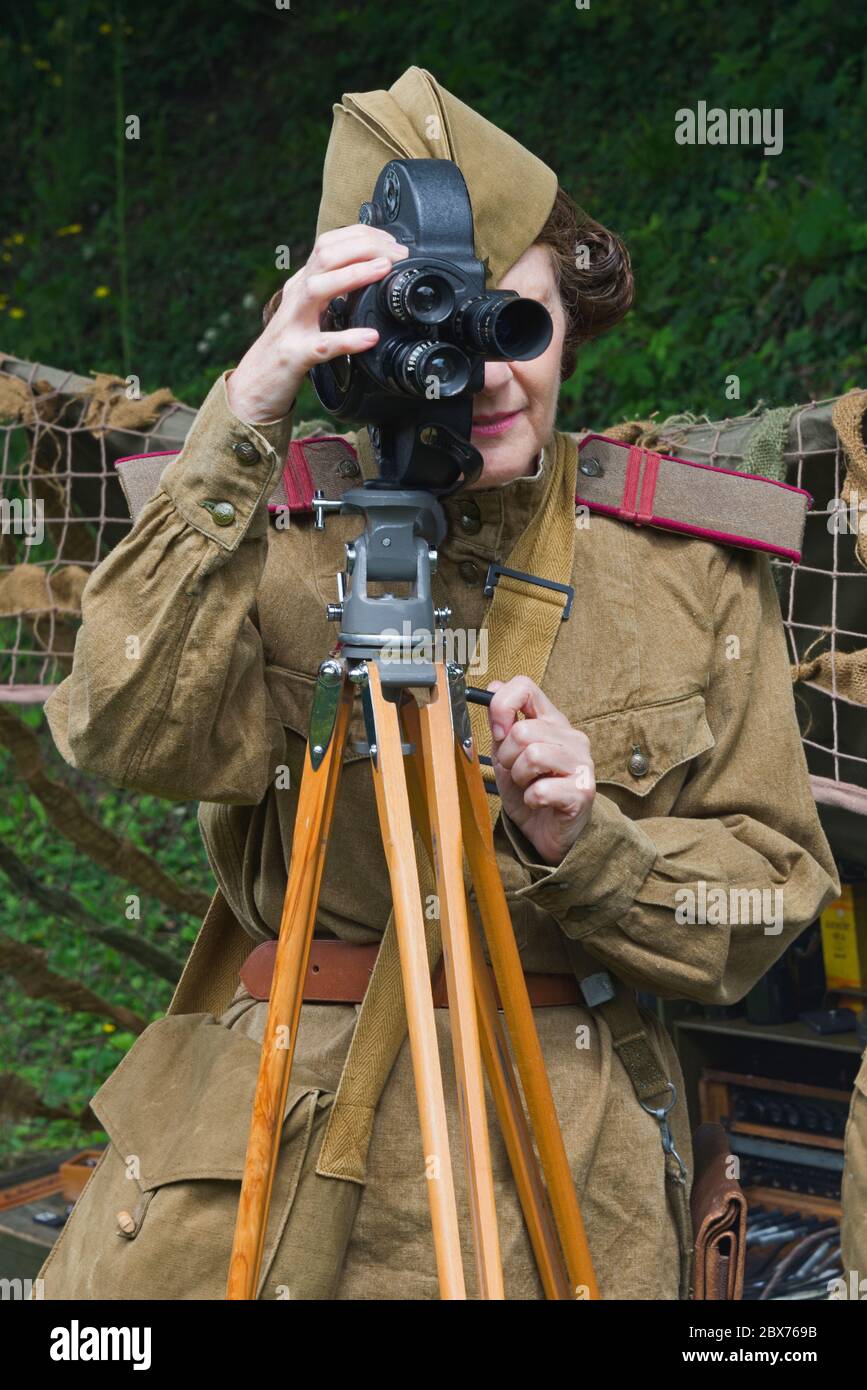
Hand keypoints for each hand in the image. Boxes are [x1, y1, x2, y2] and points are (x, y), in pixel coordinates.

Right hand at [225, 225, 409, 423]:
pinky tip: (369, 337)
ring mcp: (294, 325)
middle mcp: (297, 297)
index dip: (361, 236)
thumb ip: (332, 291)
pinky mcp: (296, 355)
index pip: (328, 244)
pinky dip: (347, 339)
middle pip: (325, 255)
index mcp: (302, 285)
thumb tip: (368, 275)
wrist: (256, 382)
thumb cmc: (289, 347)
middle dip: (363, 246)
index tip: (391, 241)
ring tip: (383, 269)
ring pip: (318, 288)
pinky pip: (322, 345)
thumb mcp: (310, 310)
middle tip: (396, 252)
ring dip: (353, 274)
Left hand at [486, 676, 595, 865]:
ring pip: (533, 756)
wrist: (548, 833)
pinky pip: (541, 789)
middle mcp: (571, 737)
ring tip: (527, 786)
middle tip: (515, 772)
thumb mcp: (508, 754)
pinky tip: (538, 802)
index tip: (497, 731)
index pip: (526, 687)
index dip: (502, 705)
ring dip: (519, 778)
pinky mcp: (583, 791)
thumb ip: (502, 723)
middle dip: (507, 757)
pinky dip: (531, 799)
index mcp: (551, 721)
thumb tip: (492, 686)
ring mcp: (581, 763)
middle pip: (523, 730)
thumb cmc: (530, 790)